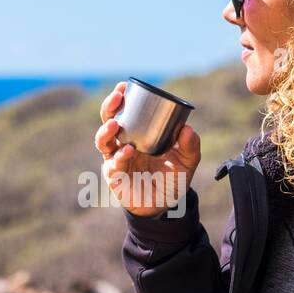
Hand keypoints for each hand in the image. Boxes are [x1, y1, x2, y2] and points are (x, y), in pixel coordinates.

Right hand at [94, 81, 200, 217]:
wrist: (166, 206)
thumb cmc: (173, 179)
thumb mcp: (187, 161)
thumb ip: (190, 145)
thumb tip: (187, 128)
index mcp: (137, 135)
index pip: (124, 112)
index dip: (120, 99)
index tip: (124, 86)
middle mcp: (123, 144)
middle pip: (108, 121)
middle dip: (109, 108)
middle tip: (117, 97)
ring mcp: (116, 160)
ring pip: (103, 141)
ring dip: (106, 131)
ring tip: (115, 124)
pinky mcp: (115, 178)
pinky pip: (112, 165)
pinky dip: (119, 157)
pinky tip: (128, 152)